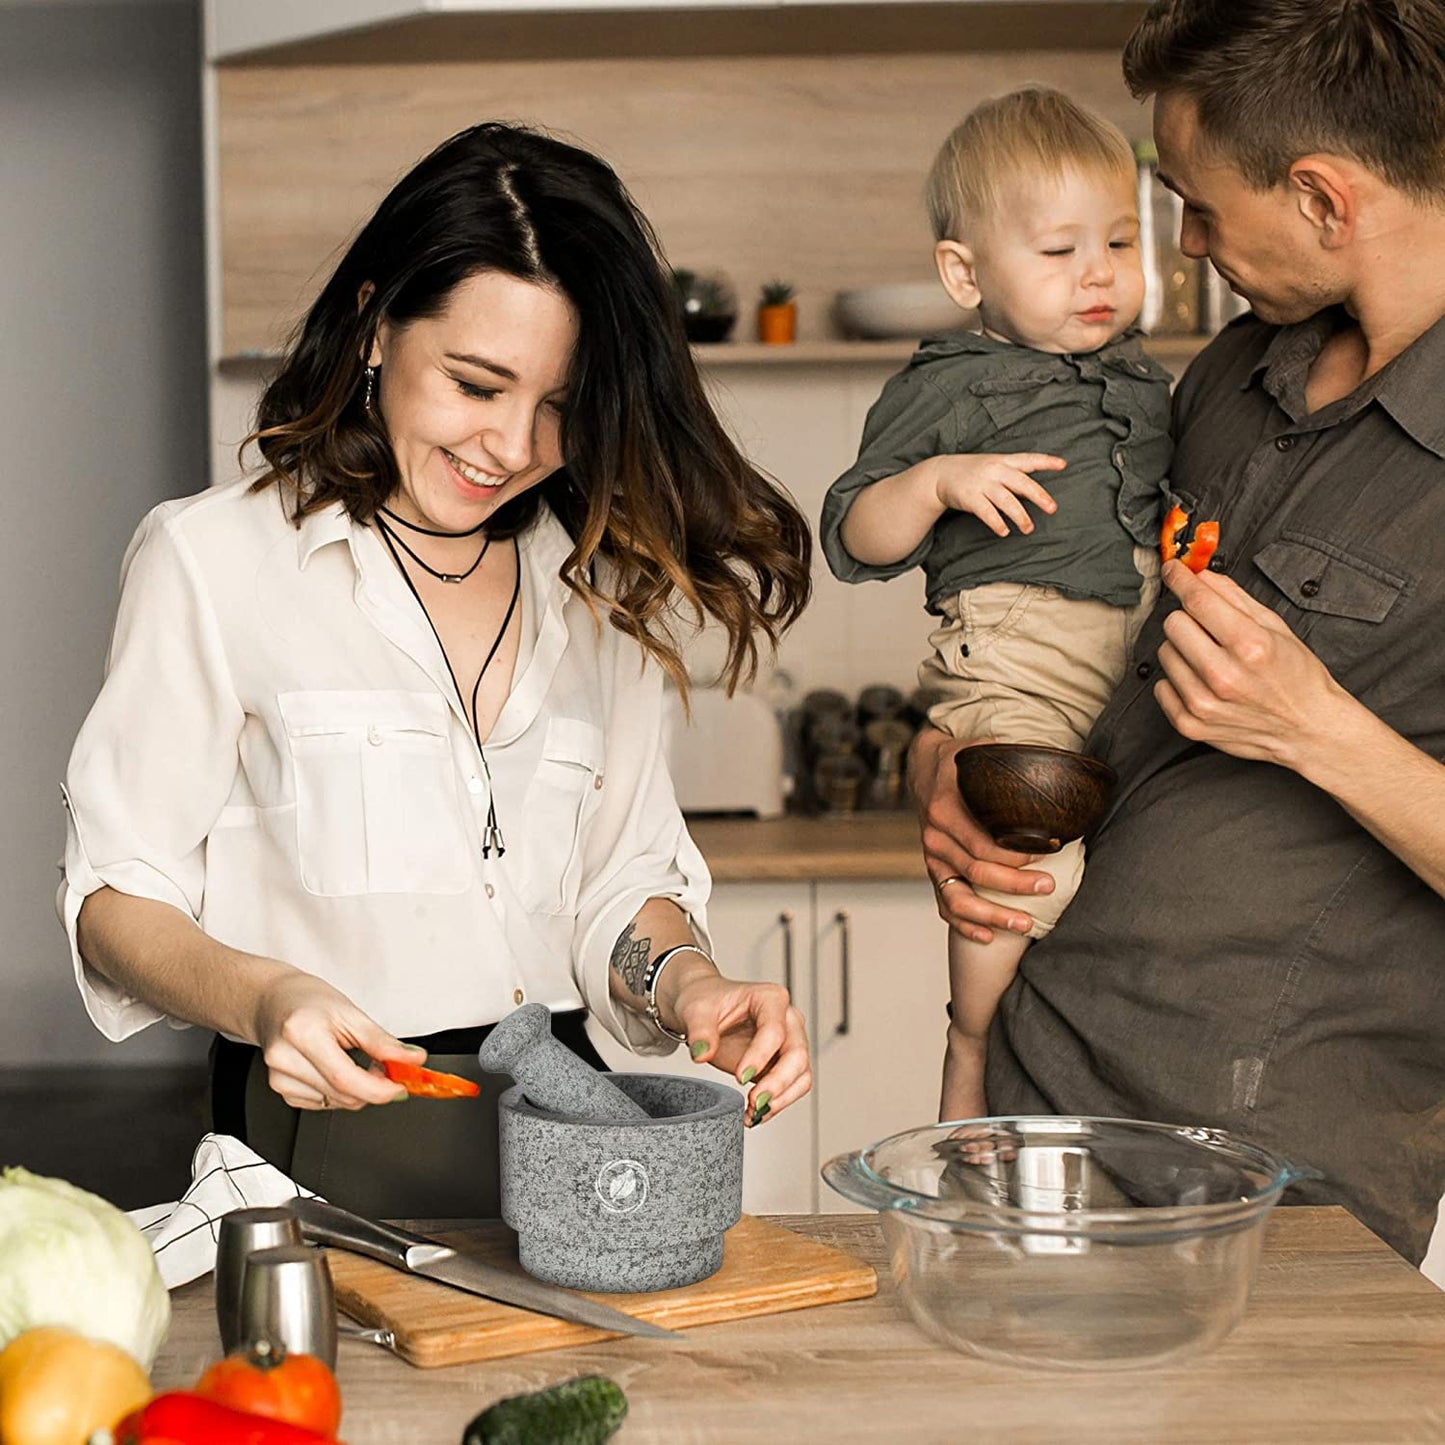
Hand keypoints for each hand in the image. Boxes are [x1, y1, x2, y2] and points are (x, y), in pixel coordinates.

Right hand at [252, 969, 423, 1110]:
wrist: (274, 1001)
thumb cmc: (309, 1001)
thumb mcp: (351, 1013)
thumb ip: (382, 1042)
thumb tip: (412, 1060)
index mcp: (303, 1033)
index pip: (345, 1078)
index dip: (378, 1089)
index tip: (401, 1086)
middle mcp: (285, 1058)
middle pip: (342, 1094)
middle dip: (373, 1087)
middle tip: (385, 1067)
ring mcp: (279, 1078)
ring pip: (336, 1102)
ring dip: (357, 1089)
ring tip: (354, 1058)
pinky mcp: (280, 1090)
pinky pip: (323, 1103)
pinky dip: (339, 1091)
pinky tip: (335, 1067)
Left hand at [662, 961, 811, 1126]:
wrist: (705, 1010)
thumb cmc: (706, 1002)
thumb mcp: (696, 1010)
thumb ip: (700, 1031)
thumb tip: (702, 1054)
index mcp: (770, 998)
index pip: (775, 1030)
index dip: (760, 1055)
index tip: (740, 1076)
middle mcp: (787, 1020)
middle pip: (797, 1055)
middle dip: (778, 1083)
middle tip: (754, 1101)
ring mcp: (789, 1043)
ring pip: (801, 1075)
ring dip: (782, 1099)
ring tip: (754, 1113)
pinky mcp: (782, 1065)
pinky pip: (791, 1089)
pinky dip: (778, 1104)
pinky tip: (754, 1114)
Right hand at [908, 727, 1057, 943]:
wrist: (926, 768)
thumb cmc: (962, 762)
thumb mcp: (981, 751)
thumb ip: (1009, 759)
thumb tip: (1053, 762)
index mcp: (946, 807)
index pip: (982, 841)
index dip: (1016, 854)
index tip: (1048, 853)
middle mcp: (935, 836)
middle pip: (976, 871)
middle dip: (1015, 885)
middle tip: (1048, 887)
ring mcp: (932, 857)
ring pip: (959, 897)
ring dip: (992, 915)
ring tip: (1025, 924)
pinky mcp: (934, 871)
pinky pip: (945, 904)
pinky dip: (965, 924)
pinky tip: (986, 936)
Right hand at [931, 453, 1062, 536]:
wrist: (940, 473)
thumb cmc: (973, 472)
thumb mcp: (993, 466)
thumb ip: (1013, 477)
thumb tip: (1036, 495)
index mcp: (1003, 461)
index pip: (1029, 459)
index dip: (1046, 462)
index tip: (1063, 465)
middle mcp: (995, 470)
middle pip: (1022, 483)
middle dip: (1039, 496)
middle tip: (1052, 509)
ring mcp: (982, 484)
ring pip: (1007, 500)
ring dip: (1020, 516)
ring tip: (1028, 528)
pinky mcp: (970, 497)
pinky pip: (987, 513)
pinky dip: (997, 523)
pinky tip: (1004, 531)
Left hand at [1154, 561, 1346, 768]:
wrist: (1308, 729)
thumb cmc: (1296, 676)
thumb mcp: (1276, 627)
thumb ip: (1234, 597)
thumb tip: (1201, 574)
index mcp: (1250, 646)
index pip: (1197, 601)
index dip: (1180, 579)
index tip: (1172, 569)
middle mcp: (1224, 676)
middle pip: (1173, 624)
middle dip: (1188, 619)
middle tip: (1208, 629)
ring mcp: (1204, 704)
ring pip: (1164, 653)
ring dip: (1183, 650)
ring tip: (1211, 660)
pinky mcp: (1190, 725)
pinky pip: (1160, 686)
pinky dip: (1177, 680)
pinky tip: (1203, 683)